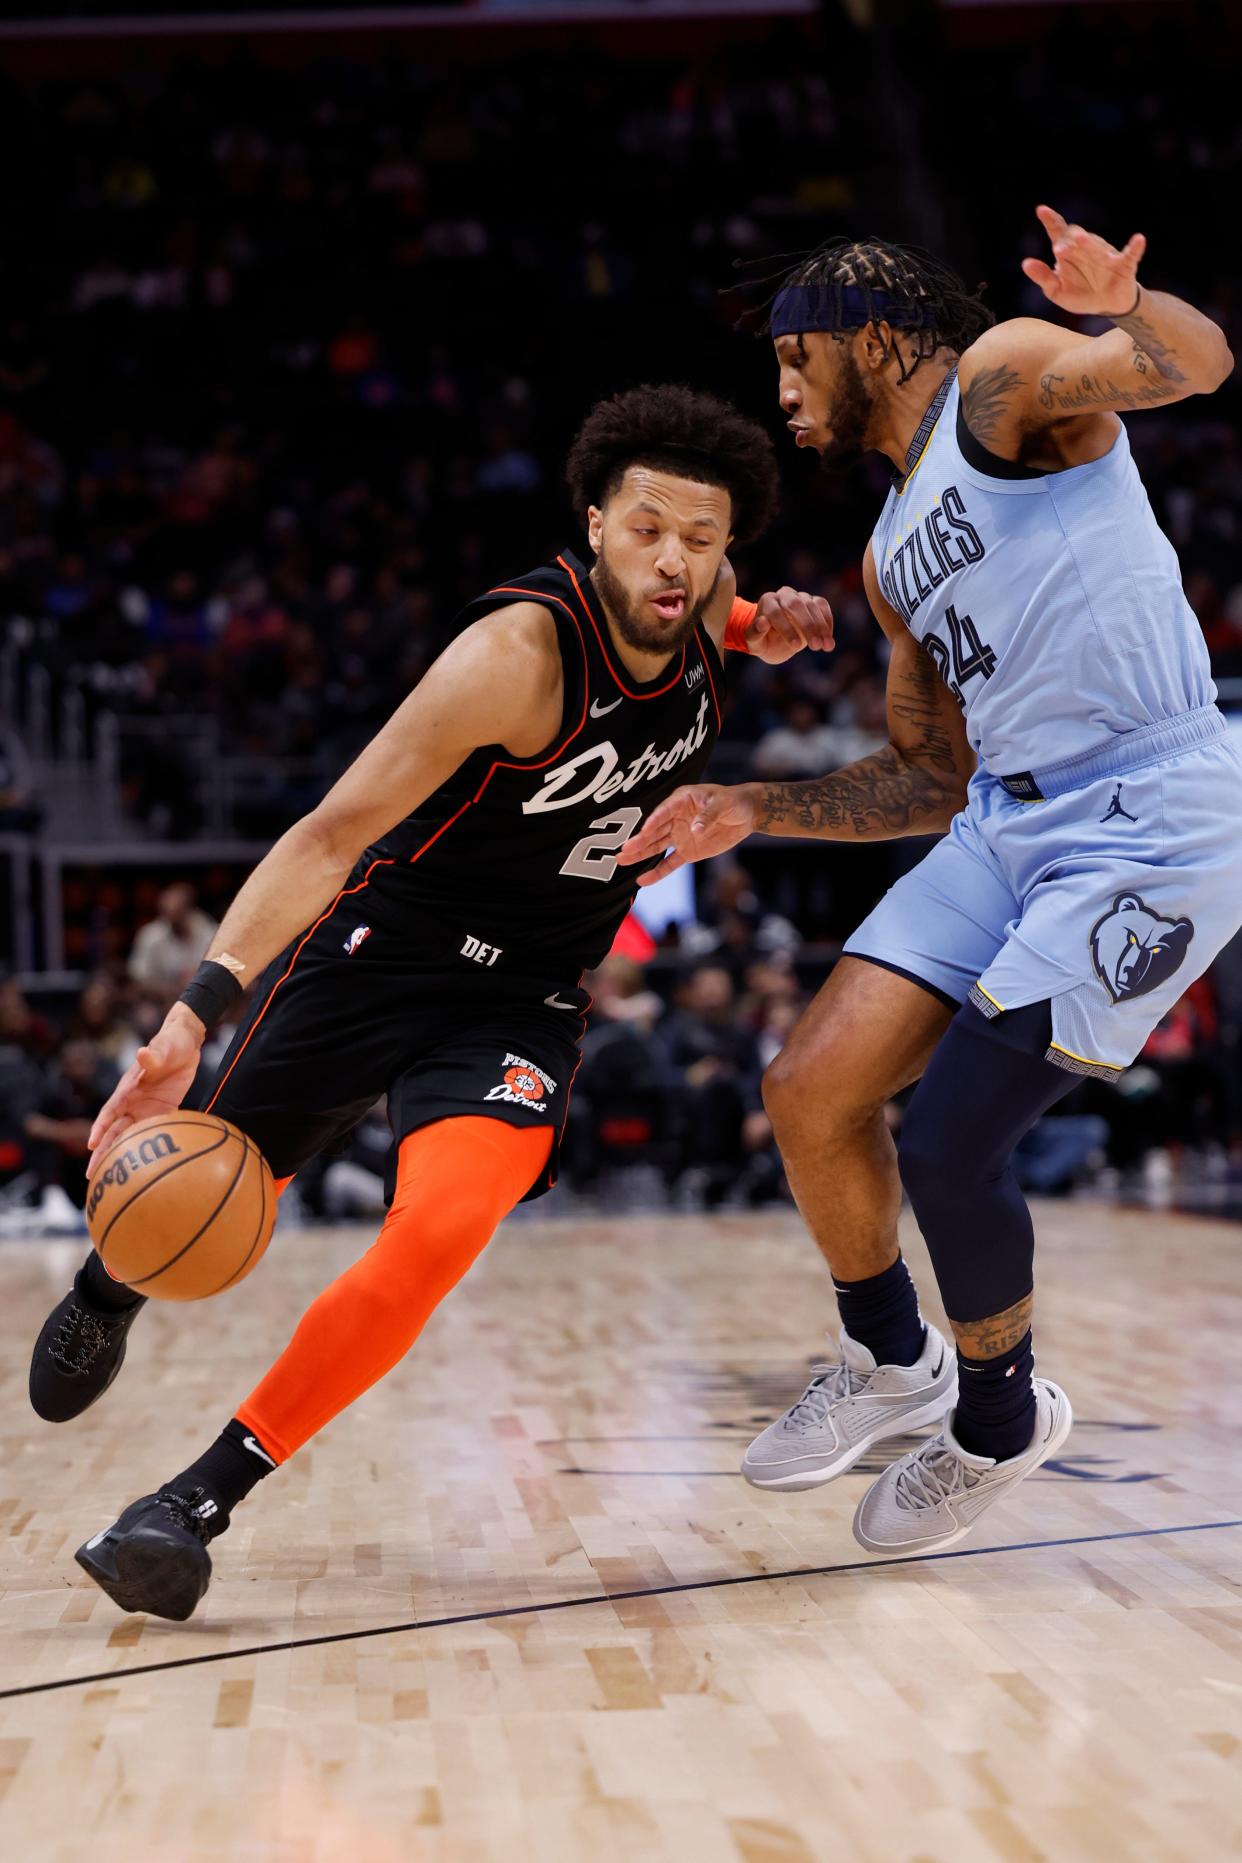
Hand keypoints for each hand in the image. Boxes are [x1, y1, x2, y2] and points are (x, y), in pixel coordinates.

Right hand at [86, 1004, 205, 1177]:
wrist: (186, 1042)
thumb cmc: (171, 1043)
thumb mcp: (164, 1048)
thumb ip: (154, 1055)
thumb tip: (143, 1053)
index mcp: (128, 1089)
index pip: (110, 1112)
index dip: (101, 1128)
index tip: (91, 1145)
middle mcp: (133, 1102)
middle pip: (115, 1131)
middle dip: (103, 1152)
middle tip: (94, 1176)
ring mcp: (146, 1108)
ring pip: (131, 1136)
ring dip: (122, 1155)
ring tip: (113, 1178)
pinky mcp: (163, 1110)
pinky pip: (154, 1132)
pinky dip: (149, 1148)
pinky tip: (147, 1167)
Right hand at [617, 782, 758, 883]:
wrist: (746, 814)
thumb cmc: (733, 802)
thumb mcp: (723, 804)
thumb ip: (708, 816)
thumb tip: (695, 829)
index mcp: (681, 801)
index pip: (664, 812)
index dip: (654, 821)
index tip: (643, 831)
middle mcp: (675, 818)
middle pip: (654, 831)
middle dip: (639, 841)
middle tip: (623, 849)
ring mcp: (679, 836)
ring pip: (656, 847)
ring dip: (640, 854)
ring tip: (622, 860)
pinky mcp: (687, 852)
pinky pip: (670, 863)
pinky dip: (657, 872)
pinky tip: (643, 880)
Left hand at [747, 587, 833, 664]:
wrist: (776, 641)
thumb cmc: (763, 642)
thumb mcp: (755, 644)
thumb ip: (754, 634)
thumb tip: (762, 621)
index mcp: (767, 601)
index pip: (776, 612)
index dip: (786, 629)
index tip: (795, 646)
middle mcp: (783, 595)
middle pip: (796, 605)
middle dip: (807, 627)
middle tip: (815, 646)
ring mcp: (799, 596)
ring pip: (812, 605)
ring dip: (821, 627)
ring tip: (827, 647)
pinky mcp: (813, 601)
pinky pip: (822, 606)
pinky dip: (827, 622)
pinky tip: (829, 639)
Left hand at [1021, 204, 1145, 318]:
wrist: (1108, 305)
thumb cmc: (1081, 294)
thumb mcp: (1057, 291)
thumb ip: (1043, 278)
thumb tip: (1025, 263)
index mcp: (1070, 253)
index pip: (1059, 233)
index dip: (1051, 222)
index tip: (1041, 210)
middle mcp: (1088, 249)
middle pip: (1077, 240)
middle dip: (1068, 242)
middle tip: (1058, 248)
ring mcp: (1106, 256)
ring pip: (1097, 248)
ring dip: (1089, 244)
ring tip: (1080, 239)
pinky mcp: (1124, 266)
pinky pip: (1131, 255)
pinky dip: (1135, 248)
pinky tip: (1138, 239)